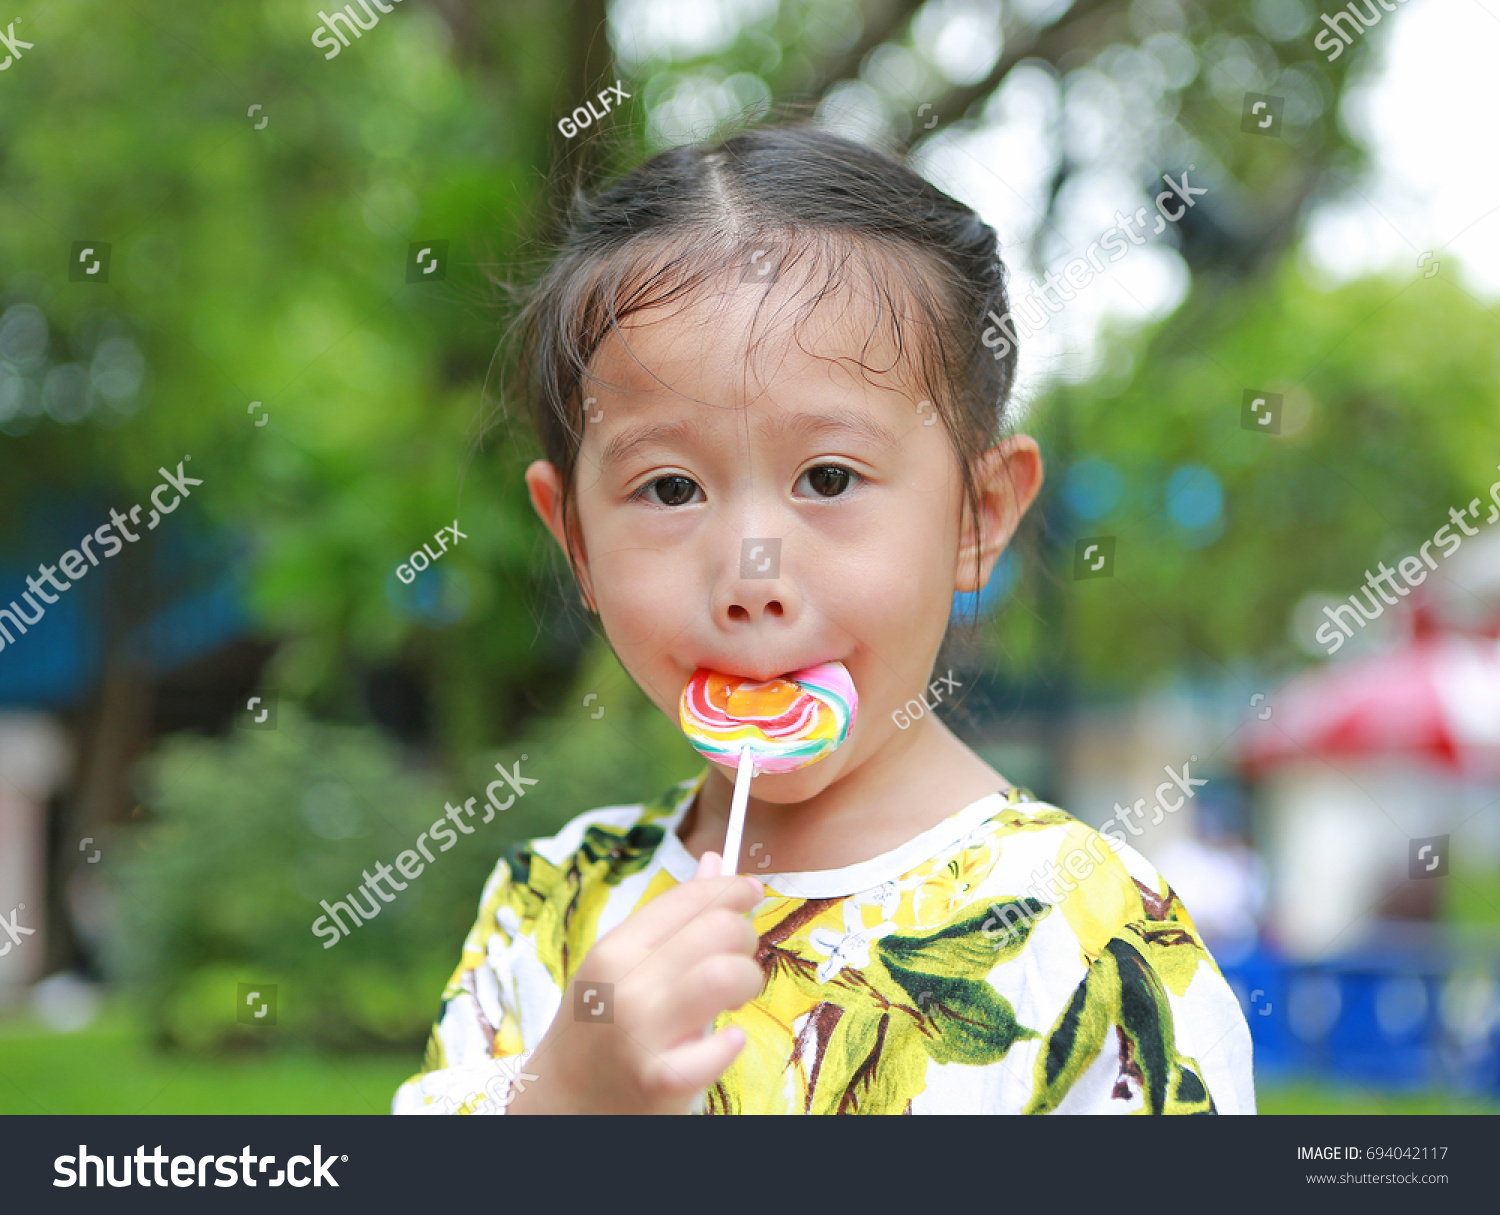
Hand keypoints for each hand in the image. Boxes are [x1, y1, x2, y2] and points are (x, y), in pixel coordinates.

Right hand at [508, 851, 763, 1113]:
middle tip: (738, 959)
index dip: (733, 889)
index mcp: (615, 948)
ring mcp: (642, 1033)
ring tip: (735, 997)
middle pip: (718, 929)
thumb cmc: (600, 1028)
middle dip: (744, 939)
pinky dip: (731, 1043)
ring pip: (725, 975)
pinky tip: (724, 1043)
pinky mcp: (662, 1080)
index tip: (751, 892)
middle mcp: (625, 984)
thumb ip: (674, 917)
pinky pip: (720, 1049)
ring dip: (746, 981)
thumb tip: (717, 861)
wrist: (562, 1106)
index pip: (690, 897)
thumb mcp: (623, 965)